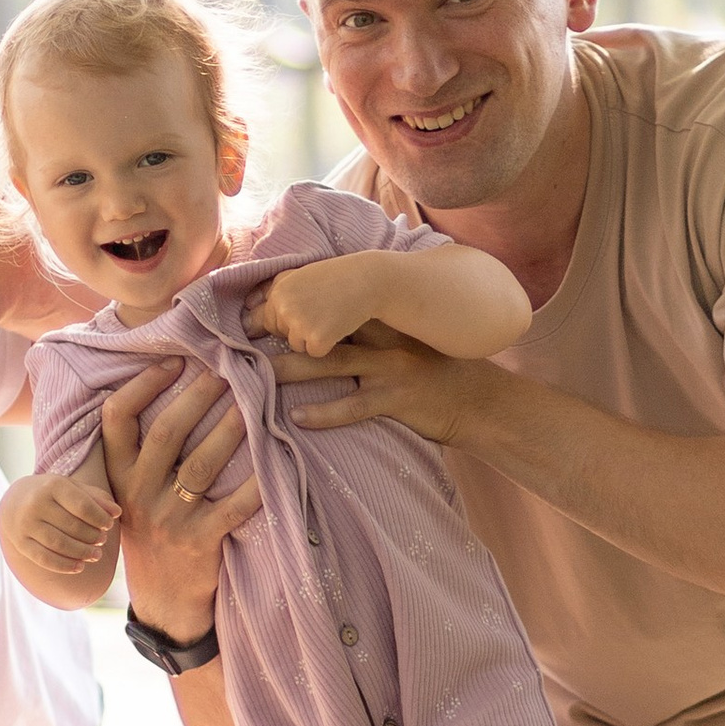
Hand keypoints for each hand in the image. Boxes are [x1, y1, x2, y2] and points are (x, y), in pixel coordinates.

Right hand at [10, 467, 121, 581]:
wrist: (14, 500)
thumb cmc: (52, 494)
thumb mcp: (72, 488)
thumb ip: (96, 498)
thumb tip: (116, 512)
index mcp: (52, 486)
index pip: (82, 506)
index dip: (100, 518)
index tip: (109, 525)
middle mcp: (35, 504)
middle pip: (72, 527)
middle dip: (92, 537)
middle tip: (102, 541)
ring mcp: (25, 524)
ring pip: (59, 544)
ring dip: (82, 553)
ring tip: (96, 555)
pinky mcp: (20, 542)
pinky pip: (44, 558)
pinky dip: (64, 565)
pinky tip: (79, 567)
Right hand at [101, 357, 261, 640]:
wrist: (162, 603)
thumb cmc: (151, 536)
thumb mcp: (129, 496)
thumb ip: (139, 456)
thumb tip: (170, 392)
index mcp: (118, 478)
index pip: (117, 419)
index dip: (142, 385)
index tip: (172, 360)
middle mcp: (138, 494)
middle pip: (166, 432)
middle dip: (197, 396)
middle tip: (224, 369)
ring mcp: (169, 520)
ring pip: (200, 464)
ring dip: (230, 429)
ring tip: (253, 403)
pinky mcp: (200, 543)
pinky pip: (233, 507)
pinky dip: (257, 485)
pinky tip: (276, 461)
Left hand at [246, 255, 384, 357]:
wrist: (367, 280)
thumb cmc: (333, 277)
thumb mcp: (297, 274)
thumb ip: (269, 289)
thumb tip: (246, 307)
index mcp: (278, 291)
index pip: (264, 319)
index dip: (281, 319)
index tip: (295, 315)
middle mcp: (284, 308)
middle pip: (280, 334)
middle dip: (296, 329)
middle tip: (321, 310)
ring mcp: (300, 325)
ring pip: (296, 346)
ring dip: (311, 337)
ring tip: (330, 316)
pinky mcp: (317, 340)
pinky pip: (314, 353)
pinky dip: (326, 345)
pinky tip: (338, 326)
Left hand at [271, 326, 490, 447]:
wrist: (480, 400)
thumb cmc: (439, 371)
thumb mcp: (407, 340)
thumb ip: (372, 329)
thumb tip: (326, 326)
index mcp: (384, 321)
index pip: (333, 307)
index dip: (297, 306)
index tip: (258, 307)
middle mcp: (385, 338)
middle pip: (324, 331)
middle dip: (284, 333)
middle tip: (244, 337)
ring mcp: (390, 369)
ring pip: (331, 366)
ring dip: (292, 371)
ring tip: (258, 374)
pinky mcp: (396, 401)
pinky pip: (354, 407)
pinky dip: (324, 414)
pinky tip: (297, 419)